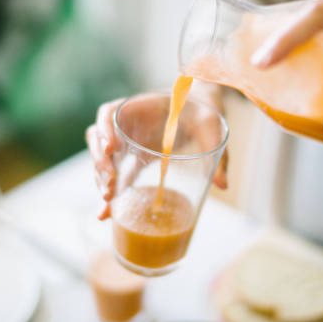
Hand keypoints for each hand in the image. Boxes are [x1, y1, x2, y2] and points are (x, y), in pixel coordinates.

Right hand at [86, 82, 227, 219]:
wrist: (205, 109)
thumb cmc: (205, 111)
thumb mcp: (212, 127)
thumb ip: (220, 152)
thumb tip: (223, 186)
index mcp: (141, 107)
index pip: (109, 113)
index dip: (104, 130)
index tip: (110, 148)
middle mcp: (130, 124)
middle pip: (99, 140)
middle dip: (99, 163)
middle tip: (110, 185)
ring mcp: (131, 142)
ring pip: (103, 159)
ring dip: (100, 179)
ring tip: (108, 200)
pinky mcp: (137, 157)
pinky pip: (117, 174)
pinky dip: (111, 192)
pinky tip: (107, 213)